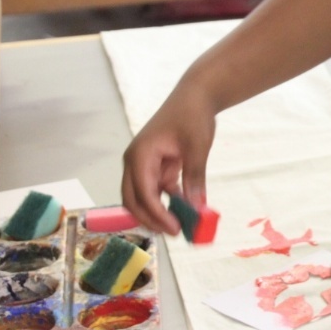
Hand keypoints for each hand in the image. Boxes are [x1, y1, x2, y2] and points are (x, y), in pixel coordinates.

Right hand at [121, 85, 216, 235]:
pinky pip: (156, 191)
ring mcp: (142, 165)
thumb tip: (197, 209)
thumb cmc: (192, 116)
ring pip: (143, 198)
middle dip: (151, 219)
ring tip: (182, 225)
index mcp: (140, 155)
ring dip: (159, 213)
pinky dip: (168, 202)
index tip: (175, 228)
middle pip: (133, 200)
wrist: (194, 96)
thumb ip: (194, 178)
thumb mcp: (197, 147)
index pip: (143, 193)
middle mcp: (135, 162)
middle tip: (174, 232)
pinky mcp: (154, 167)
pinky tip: (185, 209)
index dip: (157, 214)